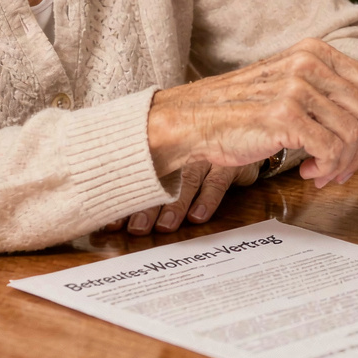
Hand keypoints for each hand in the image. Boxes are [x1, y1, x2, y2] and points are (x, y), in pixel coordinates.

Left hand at [100, 160, 261, 234]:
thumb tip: (119, 208)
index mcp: (166, 151)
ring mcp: (207, 156)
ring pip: (188, 183)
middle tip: (137, 228)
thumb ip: (155, 177)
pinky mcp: (229, 164)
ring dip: (176, 206)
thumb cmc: (204, 151)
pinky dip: (207, 200)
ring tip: (165, 226)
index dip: (128, 200)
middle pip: (162, 182)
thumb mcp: (180, 158)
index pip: (143, 178)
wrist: (244, 129)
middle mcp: (184, 152)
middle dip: (148, 207)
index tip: (113, 223)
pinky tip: (198, 216)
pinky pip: (217, 182)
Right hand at [147, 38, 357, 187]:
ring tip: (323, 174)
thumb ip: (333, 96)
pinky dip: (328, 169)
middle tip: (343, 173)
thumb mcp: (292, 90)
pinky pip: (332, 150)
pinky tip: (310, 174)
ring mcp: (297, 87)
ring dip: (344, 164)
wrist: (193, 121)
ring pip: (354, 135)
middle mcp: (309, 63)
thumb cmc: (243, 112)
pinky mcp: (284, 115)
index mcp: (315, 52)